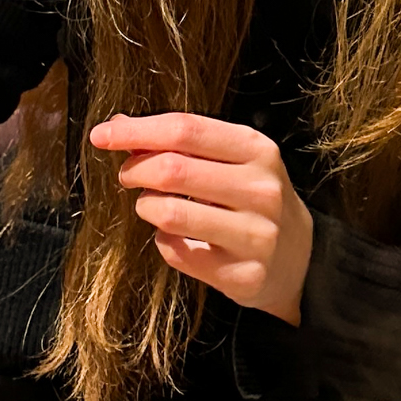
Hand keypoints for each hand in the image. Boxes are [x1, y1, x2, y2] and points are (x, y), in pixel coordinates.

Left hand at [89, 112, 313, 323]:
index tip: (102, 134)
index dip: (137, 130)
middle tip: (128, 175)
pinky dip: (163, 241)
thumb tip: (117, 126)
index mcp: (257, 150)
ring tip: (152, 206)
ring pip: (170, 214)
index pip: (185, 129)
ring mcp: (257, 234)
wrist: (299, 257)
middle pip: (173, 170)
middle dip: (135, 170)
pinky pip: (177, 253)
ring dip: (146, 207)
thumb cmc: (252, 198)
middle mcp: (261, 189)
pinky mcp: (244, 274)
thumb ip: (181, 142)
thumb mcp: (231, 160)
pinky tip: (176, 237)